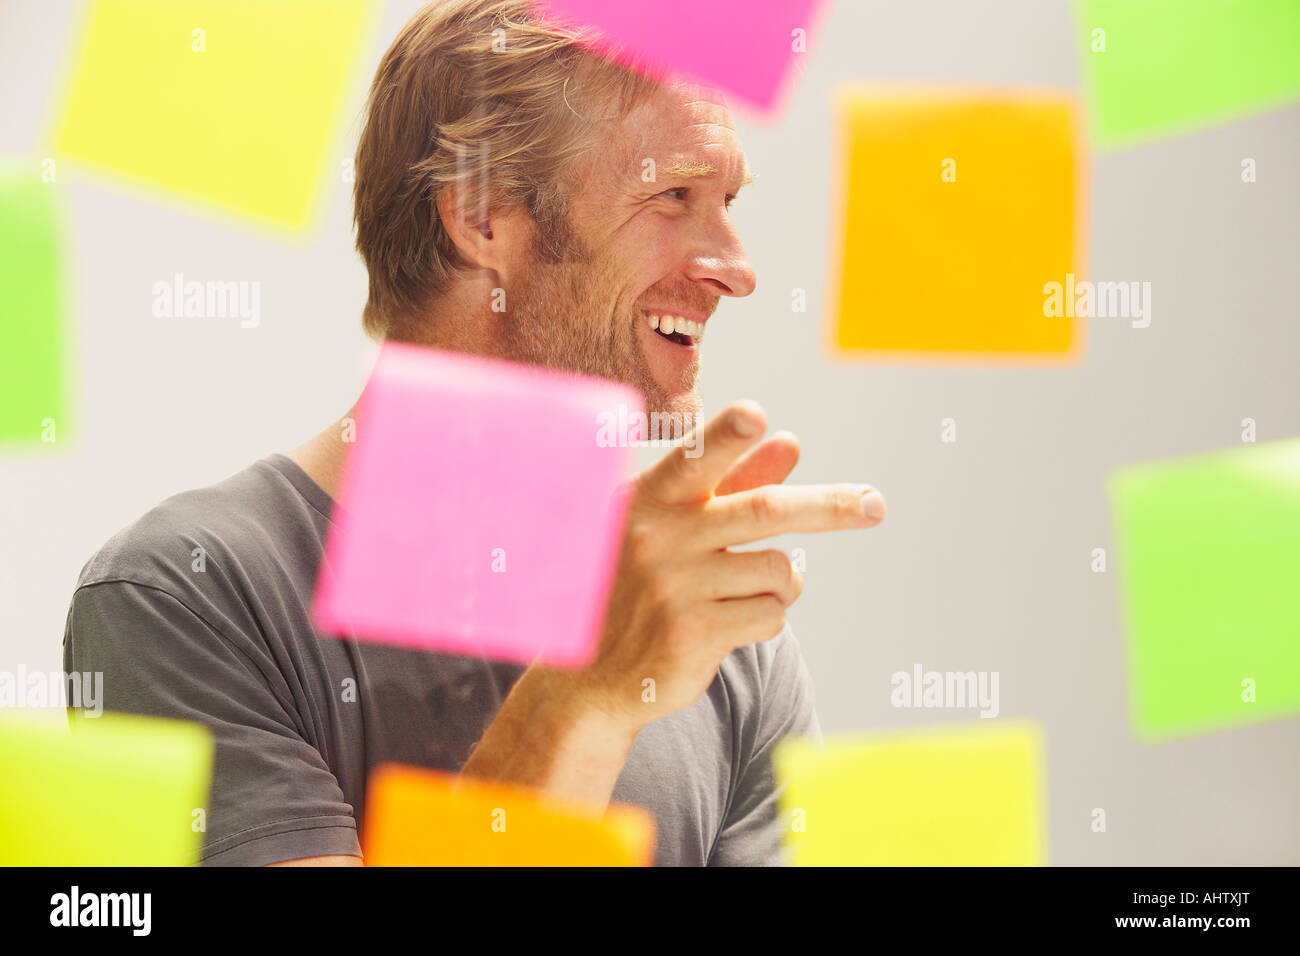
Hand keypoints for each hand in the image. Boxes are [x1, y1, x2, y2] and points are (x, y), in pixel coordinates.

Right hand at [572, 399, 885, 730]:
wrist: (591, 672)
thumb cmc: (638, 581)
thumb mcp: (670, 525)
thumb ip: (731, 483)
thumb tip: (790, 444)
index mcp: (650, 498)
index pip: (695, 459)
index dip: (727, 437)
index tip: (756, 415)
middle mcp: (660, 537)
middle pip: (766, 510)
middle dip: (829, 506)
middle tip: (875, 504)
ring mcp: (675, 587)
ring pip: (777, 570)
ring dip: (782, 583)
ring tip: (744, 591)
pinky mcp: (693, 634)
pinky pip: (771, 616)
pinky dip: (767, 618)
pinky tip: (729, 624)